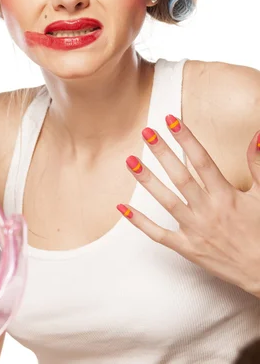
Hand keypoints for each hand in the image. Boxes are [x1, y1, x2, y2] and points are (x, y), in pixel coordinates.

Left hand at [117, 115, 259, 296]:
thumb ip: (258, 164)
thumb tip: (256, 136)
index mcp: (226, 196)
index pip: (202, 161)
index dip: (186, 138)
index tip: (171, 121)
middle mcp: (208, 211)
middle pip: (180, 177)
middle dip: (162, 152)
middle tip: (146, 132)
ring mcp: (195, 230)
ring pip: (166, 201)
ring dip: (147, 180)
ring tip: (130, 160)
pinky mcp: (188, 248)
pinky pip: (159, 234)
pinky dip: (140, 222)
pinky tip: (123, 207)